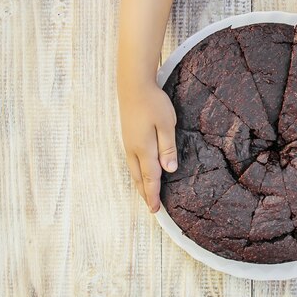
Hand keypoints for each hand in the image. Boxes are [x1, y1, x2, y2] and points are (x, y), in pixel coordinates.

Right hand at [118, 80, 177, 211]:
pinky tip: (140, 173)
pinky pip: (131, 162)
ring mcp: (128, 143)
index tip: (156, 210)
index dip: (153, 195)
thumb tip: (169, 170)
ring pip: (133, 171)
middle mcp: (133, 150)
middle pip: (139, 178)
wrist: (133, 85)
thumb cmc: (153, 103)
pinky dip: (136, 173)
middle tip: (152, 208)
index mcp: (144, 149)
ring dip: (140, 185)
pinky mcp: (127, 137)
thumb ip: (168, 148)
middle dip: (145, 194)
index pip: (150, 178)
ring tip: (146, 195)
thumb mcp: (166, 124)